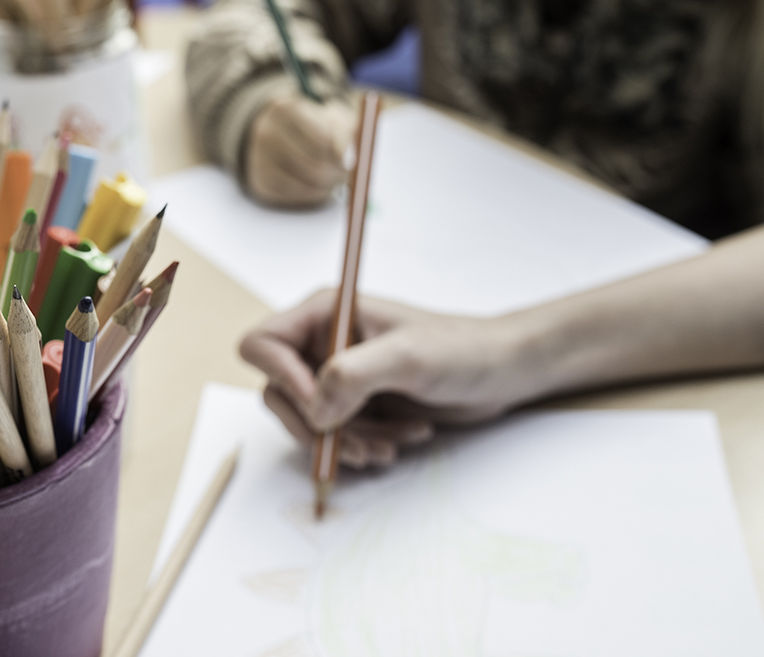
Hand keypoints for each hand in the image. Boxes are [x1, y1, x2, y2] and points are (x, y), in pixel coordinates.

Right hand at [239, 291, 546, 466]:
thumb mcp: (408, 356)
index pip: (263, 345)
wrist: (501, 372)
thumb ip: (353, 375)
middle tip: (355, 446)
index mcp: (324, 315)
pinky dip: (364, 447)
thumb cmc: (461, 349)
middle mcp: (321, 344)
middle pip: (278, 393)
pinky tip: (401, 439)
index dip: (282, 378)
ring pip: (307, 423)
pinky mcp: (353, 407)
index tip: (319, 406)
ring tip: (387, 447)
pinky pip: (334, 439)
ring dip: (345, 444)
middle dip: (315, 427)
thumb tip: (315, 411)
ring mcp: (335, 378)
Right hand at [245, 95, 354, 207]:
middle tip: (348, 176)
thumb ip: (346, 132)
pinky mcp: (259, 181)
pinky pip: (294, 197)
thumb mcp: (331, 118)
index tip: (355, 160)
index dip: (344, 154)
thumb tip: (353, 157)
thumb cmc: (313, 125)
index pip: (323, 139)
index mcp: (285, 109)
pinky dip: (312, 196)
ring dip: (328, 188)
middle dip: (337, 175)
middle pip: (313, 164)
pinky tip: (316, 185)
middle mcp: (266, 132)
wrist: (278, 133)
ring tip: (334, 180)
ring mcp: (259, 158)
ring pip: (305, 184)